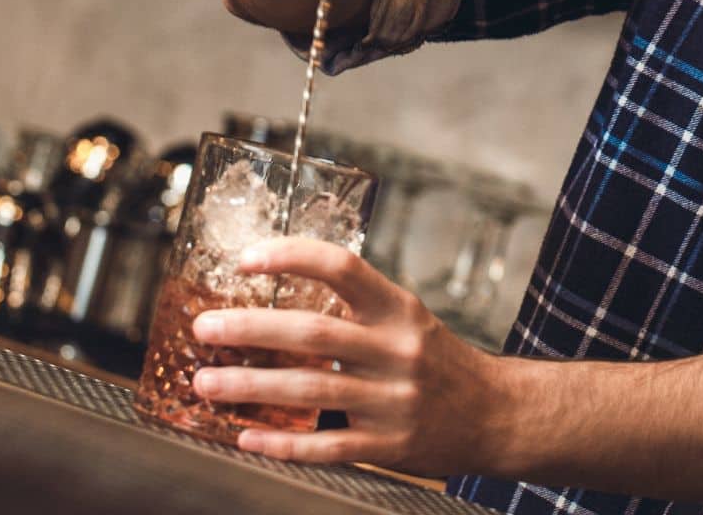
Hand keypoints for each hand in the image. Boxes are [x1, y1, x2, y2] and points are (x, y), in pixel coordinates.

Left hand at [191, 238, 506, 475]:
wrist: (497, 414)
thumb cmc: (438, 360)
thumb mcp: (407, 318)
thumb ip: (355, 306)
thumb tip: (279, 288)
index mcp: (399, 309)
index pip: (342, 267)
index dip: (291, 256)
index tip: (245, 259)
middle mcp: (397, 350)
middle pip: (312, 333)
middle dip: (249, 329)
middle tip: (205, 328)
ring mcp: (393, 400)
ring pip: (309, 390)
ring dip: (249, 388)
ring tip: (206, 384)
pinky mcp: (389, 446)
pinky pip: (326, 445)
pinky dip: (282, 442)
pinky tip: (246, 437)